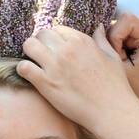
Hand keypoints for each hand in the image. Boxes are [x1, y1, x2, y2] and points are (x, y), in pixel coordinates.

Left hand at [18, 23, 133, 131]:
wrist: (111, 112)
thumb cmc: (115, 86)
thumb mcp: (112, 57)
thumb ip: (102, 40)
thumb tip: (99, 27)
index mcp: (81, 40)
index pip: (57, 29)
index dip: (54, 39)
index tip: (55, 49)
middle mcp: (66, 49)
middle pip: (41, 34)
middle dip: (40, 43)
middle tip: (43, 57)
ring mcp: (55, 65)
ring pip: (29, 45)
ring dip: (29, 53)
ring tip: (35, 63)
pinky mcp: (46, 83)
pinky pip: (24, 67)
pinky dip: (23, 70)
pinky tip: (31, 76)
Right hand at [105, 11, 138, 107]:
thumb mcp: (121, 69)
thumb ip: (108, 48)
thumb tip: (95, 29)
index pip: (125, 19)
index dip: (116, 36)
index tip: (117, 57)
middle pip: (118, 22)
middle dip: (110, 40)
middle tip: (115, 61)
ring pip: (113, 29)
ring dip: (109, 45)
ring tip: (116, 63)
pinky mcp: (133, 41)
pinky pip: (115, 36)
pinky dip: (111, 48)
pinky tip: (116, 62)